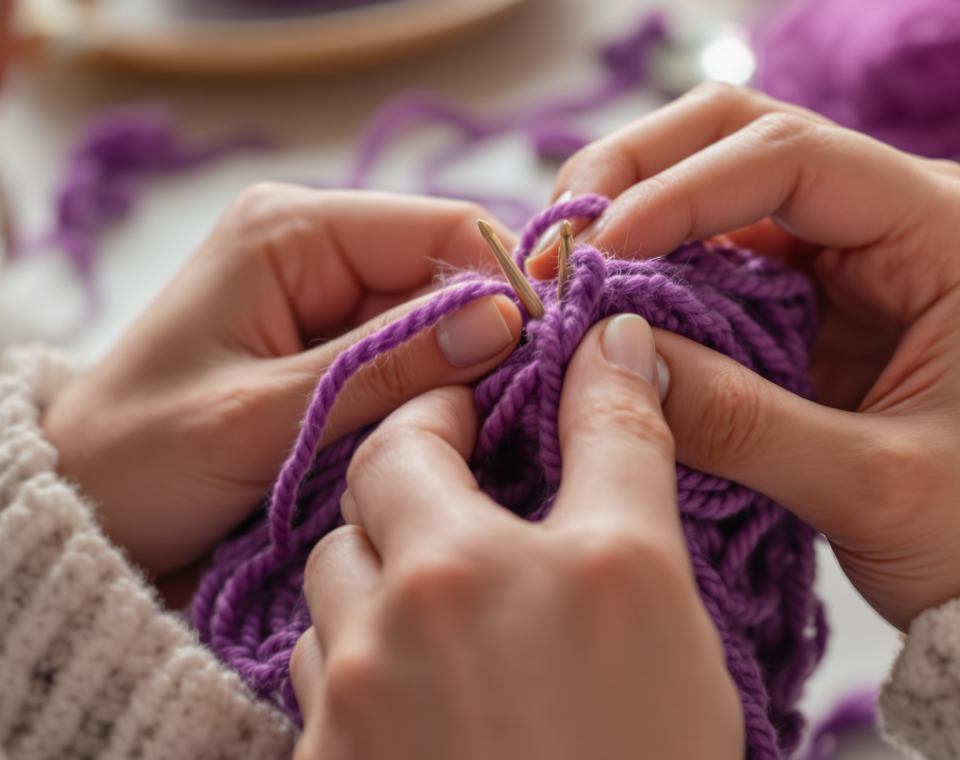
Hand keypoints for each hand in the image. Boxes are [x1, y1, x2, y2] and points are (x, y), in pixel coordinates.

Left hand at [43, 187, 522, 577]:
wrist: (83, 508)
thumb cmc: (141, 455)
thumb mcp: (265, 415)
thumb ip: (387, 364)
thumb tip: (506, 322)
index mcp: (291, 228)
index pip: (440, 226)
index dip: (503, 282)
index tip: (545, 354)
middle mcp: (315, 244)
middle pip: (443, 273)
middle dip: (479, 339)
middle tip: (502, 416)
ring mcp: (323, 293)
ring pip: (432, 320)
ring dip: (451, 376)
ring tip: (454, 439)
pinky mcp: (329, 341)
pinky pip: (405, 355)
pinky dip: (424, 394)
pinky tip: (426, 436)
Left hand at [290, 315, 741, 759]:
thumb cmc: (632, 750)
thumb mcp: (643, 577)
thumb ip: (619, 441)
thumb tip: (612, 338)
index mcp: (453, 563)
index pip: (416, 432)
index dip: (445, 409)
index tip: (476, 416)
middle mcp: (380, 629)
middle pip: (360, 507)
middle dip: (407, 486)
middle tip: (468, 500)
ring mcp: (344, 710)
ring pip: (334, 594)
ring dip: (379, 577)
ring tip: (446, 600)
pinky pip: (321, 681)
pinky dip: (361, 659)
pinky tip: (422, 688)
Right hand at [529, 82, 959, 628]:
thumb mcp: (878, 488)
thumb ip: (745, 423)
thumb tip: (611, 358)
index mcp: (939, 228)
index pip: (788, 158)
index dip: (678, 192)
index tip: (595, 254)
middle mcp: (882, 209)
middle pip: (734, 130)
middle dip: (629, 171)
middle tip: (556, 242)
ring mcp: (834, 242)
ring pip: (706, 174)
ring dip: (624, 210)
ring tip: (562, 272)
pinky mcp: (797, 284)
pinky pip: (705, 244)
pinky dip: (644, 263)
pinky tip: (602, 299)